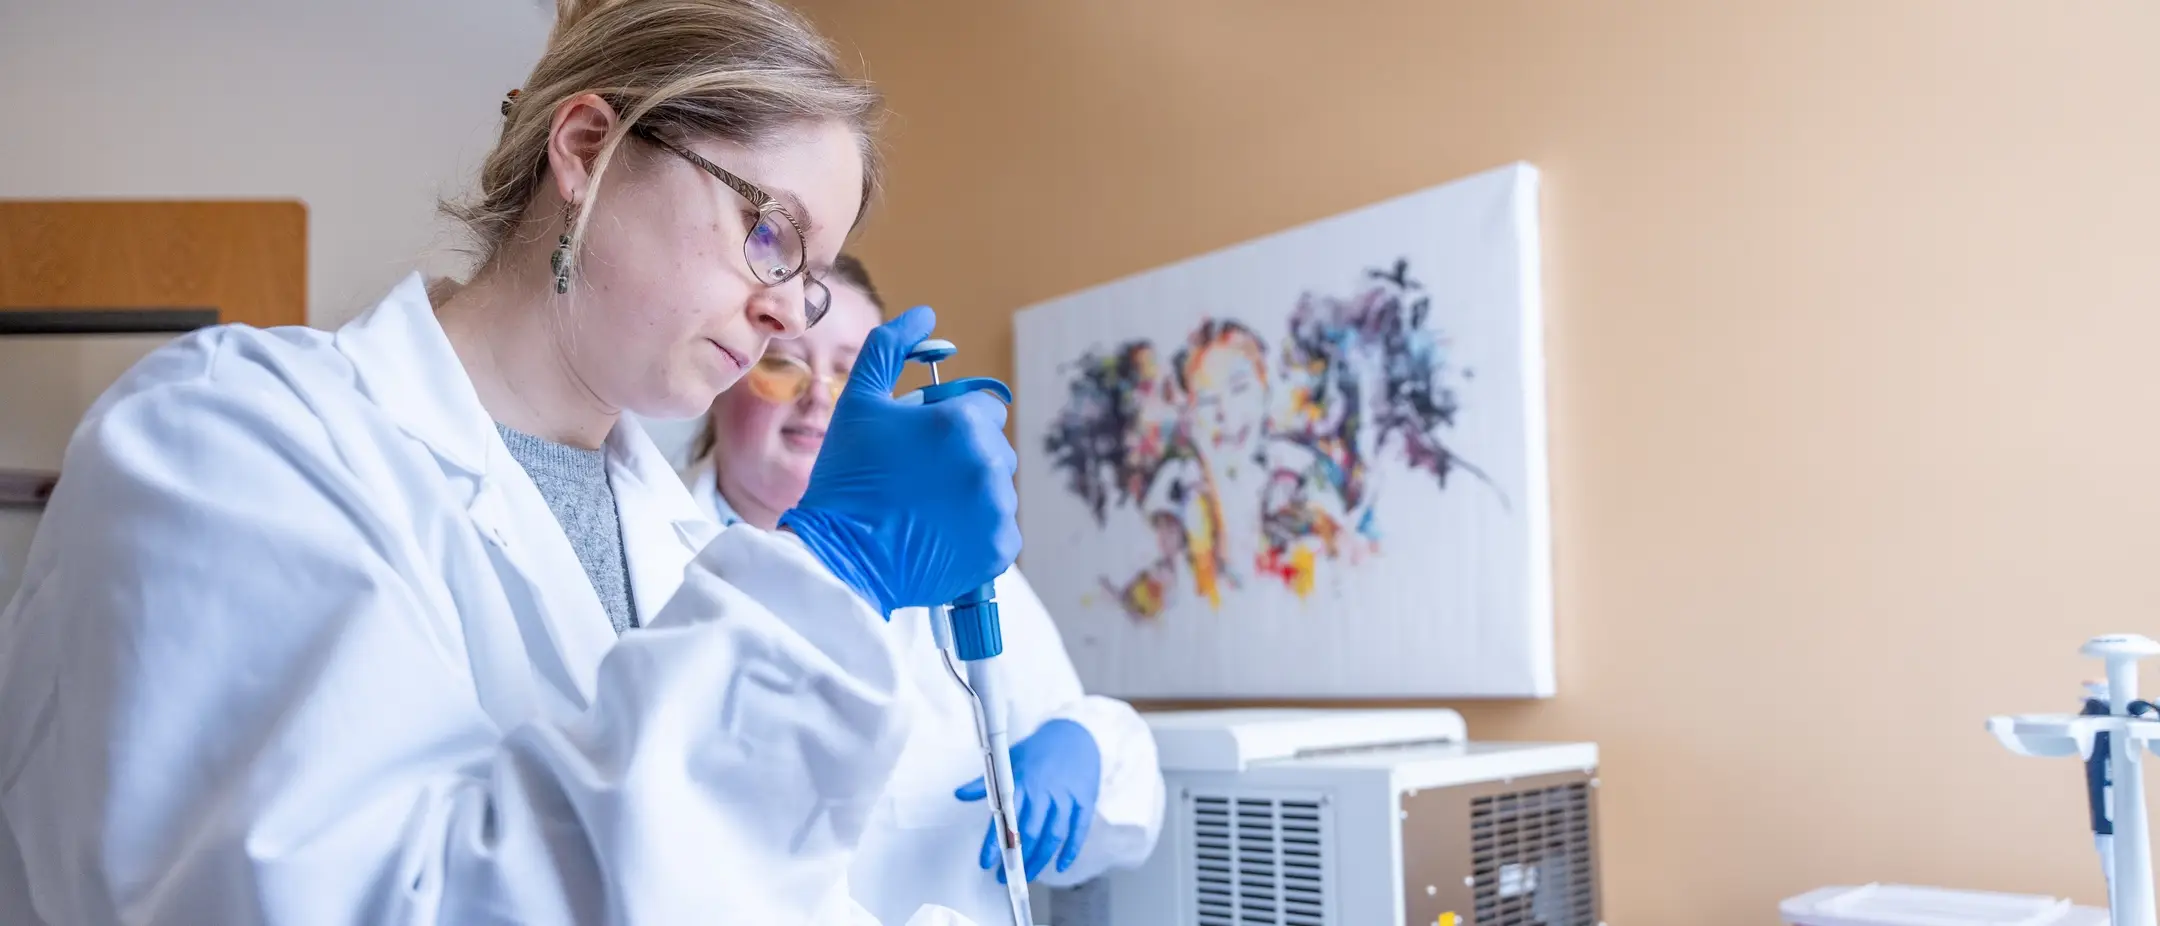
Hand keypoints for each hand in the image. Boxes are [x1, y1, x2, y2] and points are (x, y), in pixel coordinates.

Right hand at [779, 307, 1020, 615]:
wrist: (839, 559)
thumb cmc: (845, 478)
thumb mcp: (858, 402)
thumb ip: (890, 347)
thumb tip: (925, 315)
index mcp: (963, 423)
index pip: (983, 409)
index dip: (950, 424)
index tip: (919, 445)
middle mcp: (989, 463)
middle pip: (993, 449)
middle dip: (963, 458)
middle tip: (917, 481)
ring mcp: (998, 509)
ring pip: (996, 490)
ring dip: (969, 495)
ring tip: (923, 511)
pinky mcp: (1000, 549)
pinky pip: (999, 531)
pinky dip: (975, 534)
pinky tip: (937, 537)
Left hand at [956, 718, 1100, 882]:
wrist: (1076, 733)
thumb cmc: (1039, 750)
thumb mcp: (1010, 760)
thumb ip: (985, 782)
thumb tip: (959, 794)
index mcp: (1023, 781)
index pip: (1005, 817)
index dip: (994, 842)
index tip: (985, 862)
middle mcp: (1045, 791)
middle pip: (1030, 831)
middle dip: (1017, 857)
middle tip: (1004, 875)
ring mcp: (1066, 797)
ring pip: (1053, 835)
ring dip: (1040, 859)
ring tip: (1029, 875)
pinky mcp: (1085, 801)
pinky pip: (1079, 831)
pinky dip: (1070, 850)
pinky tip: (1060, 865)